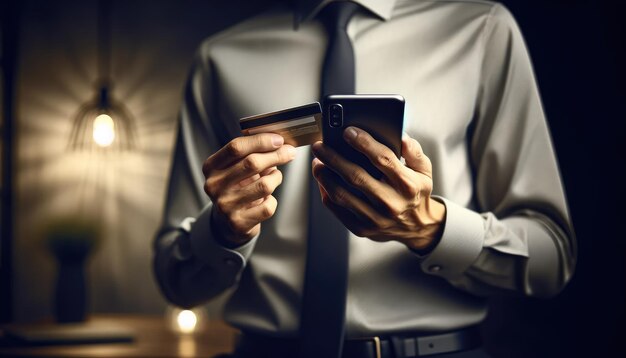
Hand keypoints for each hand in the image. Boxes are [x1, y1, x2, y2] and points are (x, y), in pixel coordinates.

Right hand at [203, 133, 295, 245]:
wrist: (227, 223)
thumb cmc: (235, 188)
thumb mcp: (235, 168)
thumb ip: (251, 154)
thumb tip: (280, 145)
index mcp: (211, 167)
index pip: (236, 148)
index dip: (260, 141)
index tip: (279, 140)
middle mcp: (214, 186)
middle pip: (252, 163)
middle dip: (276, 155)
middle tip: (289, 153)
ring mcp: (225, 205)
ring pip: (264, 185)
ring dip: (275, 178)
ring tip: (274, 177)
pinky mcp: (238, 222)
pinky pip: (267, 206)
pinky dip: (272, 201)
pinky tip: (266, 199)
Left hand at [311, 127, 444, 251]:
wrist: (416, 228)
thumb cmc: (415, 193)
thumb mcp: (424, 171)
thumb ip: (414, 151)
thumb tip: (401, 136)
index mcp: (407, 185)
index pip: (383, 159)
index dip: (364, 143)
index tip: (347, 131)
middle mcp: (391, 203)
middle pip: (356, 176)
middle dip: (333, 158)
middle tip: (320, 146)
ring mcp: (375, 219)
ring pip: (342, 195)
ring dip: (324, 176)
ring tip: (317, 163)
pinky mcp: (362, 229)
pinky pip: (337, 209)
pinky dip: (326, 193)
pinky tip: (322, 181)